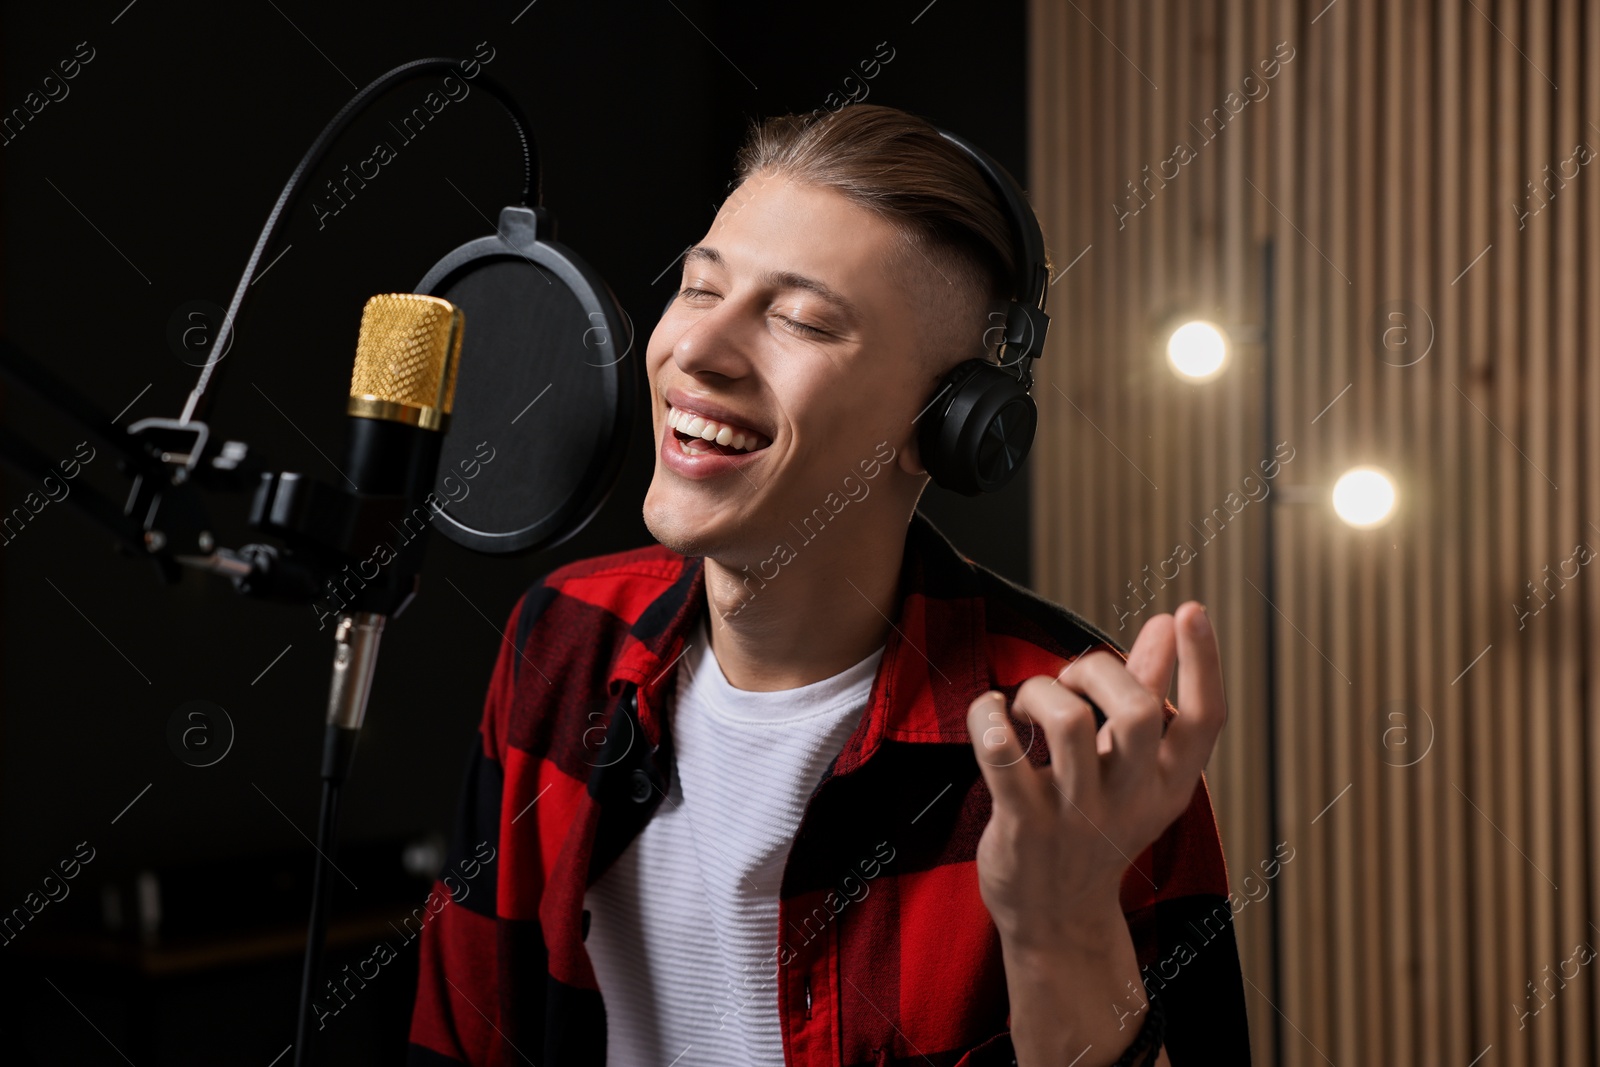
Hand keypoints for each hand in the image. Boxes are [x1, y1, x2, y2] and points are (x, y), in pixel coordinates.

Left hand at [963, 601, 1227, 952]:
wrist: (1055, 918)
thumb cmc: (1095, 822)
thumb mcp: (1133, 767)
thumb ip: (1150, 693)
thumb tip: (1170, 623)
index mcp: (1168, 785)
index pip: (1206, 721)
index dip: (1205, 663)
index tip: (1191, 610)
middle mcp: (1130, 800)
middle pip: (1140, 712)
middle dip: (1100, 670)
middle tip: (1071, 677)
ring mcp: (1077, 816)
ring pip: (1069, 722)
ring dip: (1040, 690)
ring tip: (1025, 704)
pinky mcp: (1024, 827)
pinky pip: (1001, 756)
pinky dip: (987, 716)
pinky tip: (988, 712)